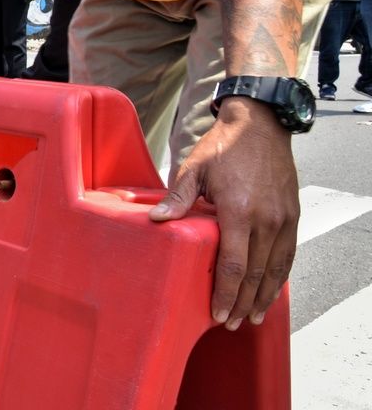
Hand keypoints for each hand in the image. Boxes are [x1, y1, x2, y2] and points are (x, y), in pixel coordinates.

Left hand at [149, 99, 299, 330]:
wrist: (260, 125)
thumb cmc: (222, 147)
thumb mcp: (194, 168)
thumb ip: (178, 198)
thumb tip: (156, 221)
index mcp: (238, 211)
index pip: (234, 265)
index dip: (226, 294)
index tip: (217, 313)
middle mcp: (265, 220)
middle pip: (255, 274)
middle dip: (242, 303)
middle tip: (229, 323)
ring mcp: (283, 219)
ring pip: (275, 269)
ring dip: (263, 296)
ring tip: (249, 317)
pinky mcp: (292, 216)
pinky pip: (288, 255)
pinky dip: (279, 278)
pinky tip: (269, 291)